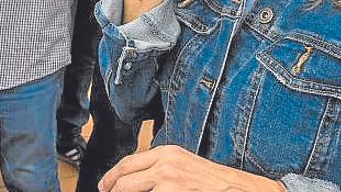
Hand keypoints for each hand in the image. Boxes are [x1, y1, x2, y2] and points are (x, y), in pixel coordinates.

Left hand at [99, 146, 285, 191]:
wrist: (235, 188)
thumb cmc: (210, 179)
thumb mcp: (182, 164)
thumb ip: (159, 167)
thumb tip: (137, 178)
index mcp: (165, 153)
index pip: (128, 162)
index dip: (112, 175)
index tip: (105, 185)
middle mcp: (164, 163)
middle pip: (124, 178)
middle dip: (112, 188)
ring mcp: (168, 180)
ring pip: (131, 191)